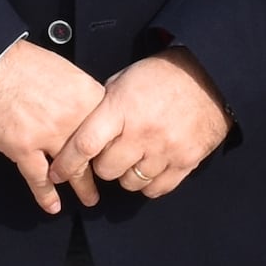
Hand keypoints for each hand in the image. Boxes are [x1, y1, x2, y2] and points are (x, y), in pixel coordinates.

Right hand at [0, 39, 111, 211]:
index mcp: (85, 95)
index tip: (115, 153)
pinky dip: (46, 195)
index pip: (109, 128)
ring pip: (72, 170)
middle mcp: (72, 117)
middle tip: (108, 180)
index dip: (112, 144)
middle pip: (94, 152)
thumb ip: (79, 95)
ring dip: (82, 187)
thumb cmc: (19, 62)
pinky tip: (52, 206)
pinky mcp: (23, 147)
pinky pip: (39, 178)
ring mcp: (48, 134)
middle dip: (102, 172)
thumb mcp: (63, 70)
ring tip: (89, 198)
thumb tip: (86, 111)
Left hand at [48, 49, 229, 201]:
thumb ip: (103, 106)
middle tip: (110, 153)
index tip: (56, 173)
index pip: (85, 145)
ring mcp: (165, 149)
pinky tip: (150, 167)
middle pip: (107, 170)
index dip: (66, 164)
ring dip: (127, 174)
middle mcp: (142, 132)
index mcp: (121, 109)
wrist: (209, 77)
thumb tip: (81, 128)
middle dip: (103, 165)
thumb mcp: (124, 80)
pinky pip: (156, 189)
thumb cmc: (162, 76)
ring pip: (131, 183)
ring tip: (134, 157)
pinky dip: (149, 183)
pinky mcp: (186, 162)